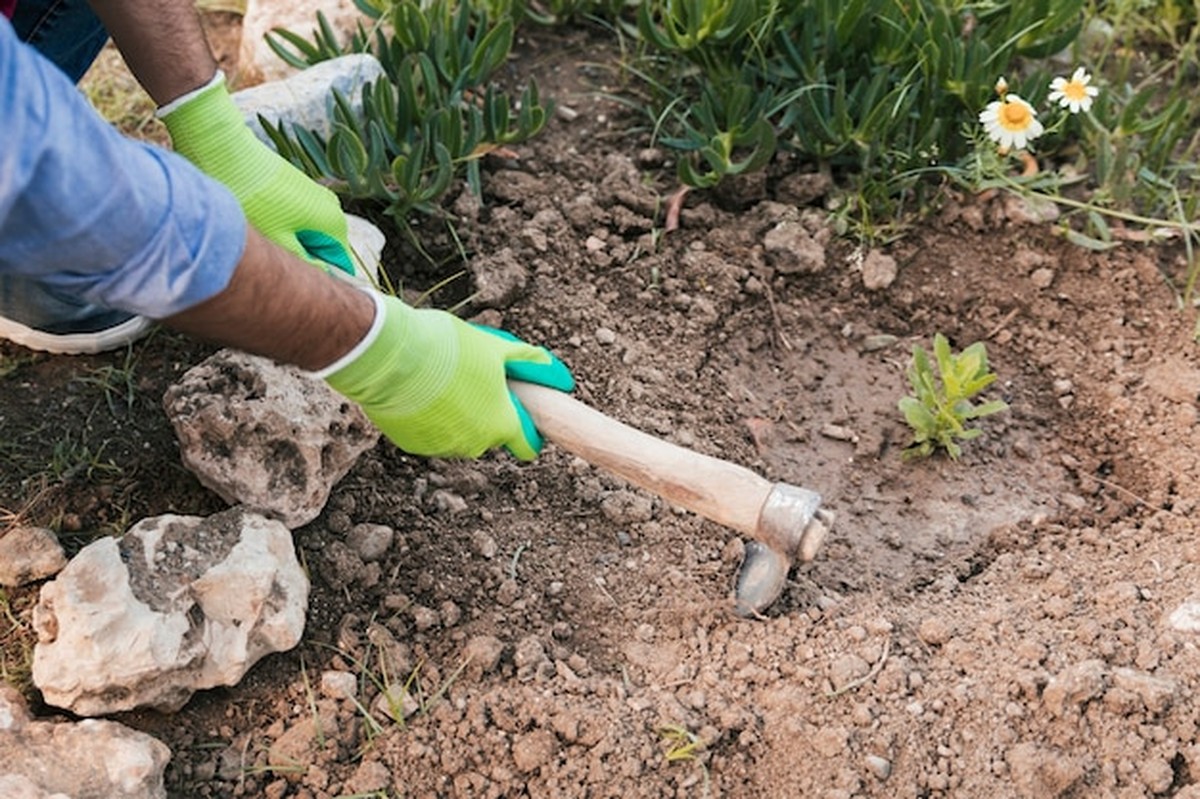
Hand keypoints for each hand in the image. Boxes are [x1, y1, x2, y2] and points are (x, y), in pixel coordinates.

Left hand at [159, 73, 360, 277]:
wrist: (228, 151)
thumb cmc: (252, 198)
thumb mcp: (279, 240)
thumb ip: (305, 262)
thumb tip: (322, 278)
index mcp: (333, 223)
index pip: (340, 264)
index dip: (323, 280)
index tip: (303, 289)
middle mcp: (330, 207)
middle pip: (323, 248)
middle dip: (303, 259)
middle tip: (276, 265)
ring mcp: (314, 195)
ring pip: (307, 233)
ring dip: (290, 243)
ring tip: (265, 242)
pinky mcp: (296, 186)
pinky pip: (297, 218)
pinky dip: (281, 226)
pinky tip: (260, 224)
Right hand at [324, 292, 573, 459]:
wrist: (388, 356)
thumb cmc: (447, 349)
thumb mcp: (495, 347)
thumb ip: (529, 363)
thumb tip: (561, 376)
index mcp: (501, 423)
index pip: (527, 445)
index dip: (528, 429)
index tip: (522, 411)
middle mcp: (475, 444)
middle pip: (492, 435)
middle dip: (488, 412)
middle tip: (474, 378)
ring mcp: (442, 447)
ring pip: (460, 434)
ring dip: (458, 414)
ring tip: (442, 380)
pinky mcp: (412, 445)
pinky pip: (430, 434)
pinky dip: (429, 417)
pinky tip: (419, 391)